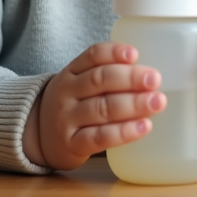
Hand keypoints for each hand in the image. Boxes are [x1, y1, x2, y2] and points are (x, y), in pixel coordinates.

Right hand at [25, 43, 164, 170]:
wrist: (39, 136)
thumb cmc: (72, 105)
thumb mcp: (79, 83)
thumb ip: (107, 75)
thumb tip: (150, 73)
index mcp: (71, 72)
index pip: (92, 55)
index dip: (114, 52)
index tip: (135, 53)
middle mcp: (66, 92)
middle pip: (99, 80)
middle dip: (130, 79)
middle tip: (155, 80)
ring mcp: (67, 119)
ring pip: (101, 108)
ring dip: (132, 104)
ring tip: (157, 102)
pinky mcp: (72, 144)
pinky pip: (99, 137)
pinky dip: (123, 132)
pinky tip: (143, 127)